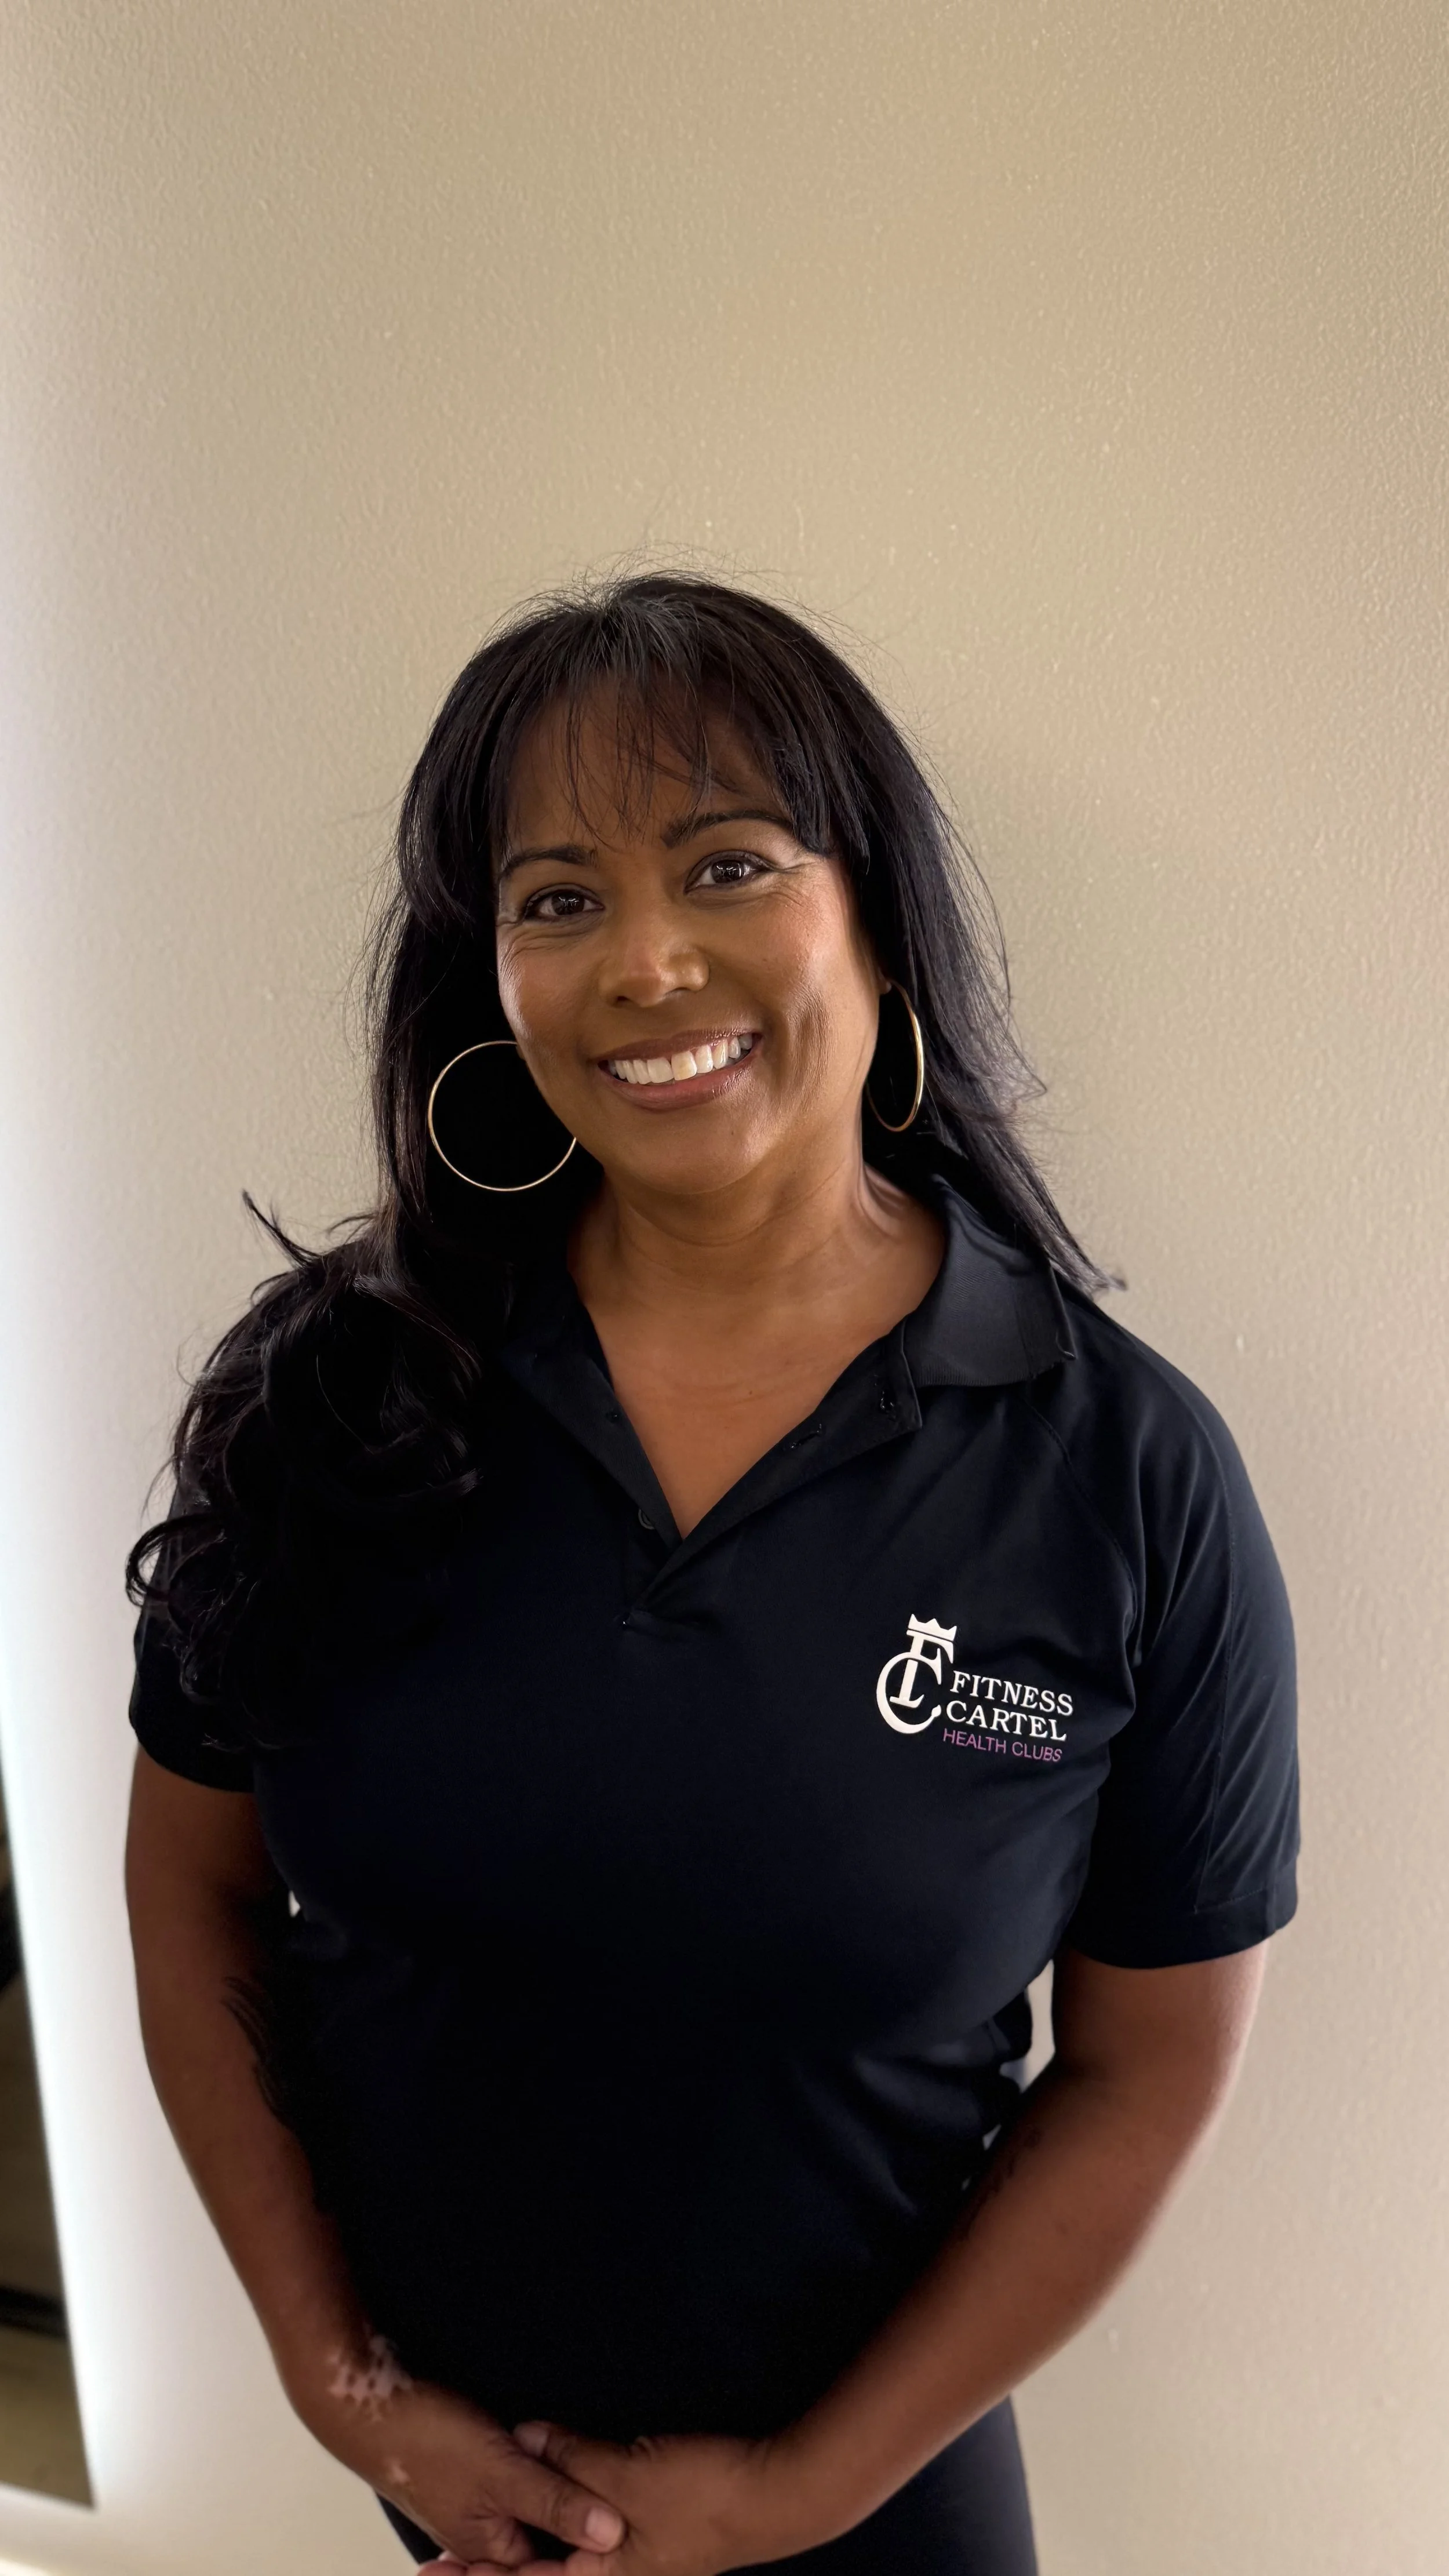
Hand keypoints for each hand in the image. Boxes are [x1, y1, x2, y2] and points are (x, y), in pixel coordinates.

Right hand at [296, 2364, 626, 2570]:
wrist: (369, 2406)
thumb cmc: (426, 2442)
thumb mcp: (502, 2472)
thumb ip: (557, 2503)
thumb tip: (612, 2534)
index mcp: (492, 2548)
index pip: (556, 2568)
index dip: (593, 2552)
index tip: (638, 2536)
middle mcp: (484, 2538)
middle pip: (545, 2547)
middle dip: (581, 2532)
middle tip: (627, 2514)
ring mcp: (477, 2508)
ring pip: (533, 2518)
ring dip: (564, 2505)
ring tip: (606, 2496)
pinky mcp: (473, 2479)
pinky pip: (518, 2493)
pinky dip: (542, 2482)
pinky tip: (560, 2466)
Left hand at [436, 2418, 816, 2575]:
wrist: (776, 2498)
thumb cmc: (704, 2495)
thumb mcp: (625, 2476)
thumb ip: (570, 2460)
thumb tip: (522, 2437)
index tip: (431, 2569)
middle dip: (487, 2569)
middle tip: (436, 2562)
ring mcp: (630, 2560)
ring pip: (558, 2561)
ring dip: (518, 2552)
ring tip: (474, 2543)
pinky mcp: (645, 2537)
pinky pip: (582, 2543)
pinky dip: (551, 2532)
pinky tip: (540, 2516)